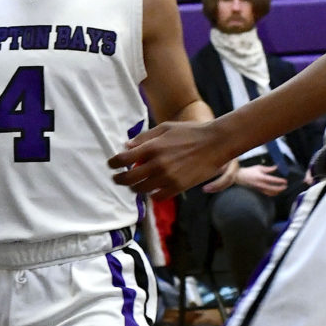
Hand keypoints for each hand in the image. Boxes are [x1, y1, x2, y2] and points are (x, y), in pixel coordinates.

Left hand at [110, 120, 234, 199]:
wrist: (214, 143)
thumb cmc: (189, 132)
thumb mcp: (165, 128)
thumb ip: (144, 138)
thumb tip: (126, 146)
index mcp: (153, 147)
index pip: (124, 159)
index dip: (113, 163)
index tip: (111, 165)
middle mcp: (157, 164)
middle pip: (129, 178)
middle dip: (119, 179)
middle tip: (117, 178)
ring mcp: (168, 177)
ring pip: (141, 190)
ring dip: (135, 187)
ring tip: (134, 184)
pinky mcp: (178, 187)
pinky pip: (158, 197)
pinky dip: (152, 194)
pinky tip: (152, 189)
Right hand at [234, 162, 287, 195]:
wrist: (240, 177)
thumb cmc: (250, 171)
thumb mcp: (259, 167)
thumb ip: (269, 169)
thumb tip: (277, 167)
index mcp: (261, 177)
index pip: (273, 180)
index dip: (280, 181)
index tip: (285, 181)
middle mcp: (261, 184)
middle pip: (273, 188)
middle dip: (281, 188)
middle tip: (285, 186)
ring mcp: (259, 189)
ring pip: (271, 193)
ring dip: (278, 191)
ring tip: (282, 189)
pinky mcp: (258, 191)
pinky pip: (267, 194)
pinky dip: (273, 193)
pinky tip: (276, 192)